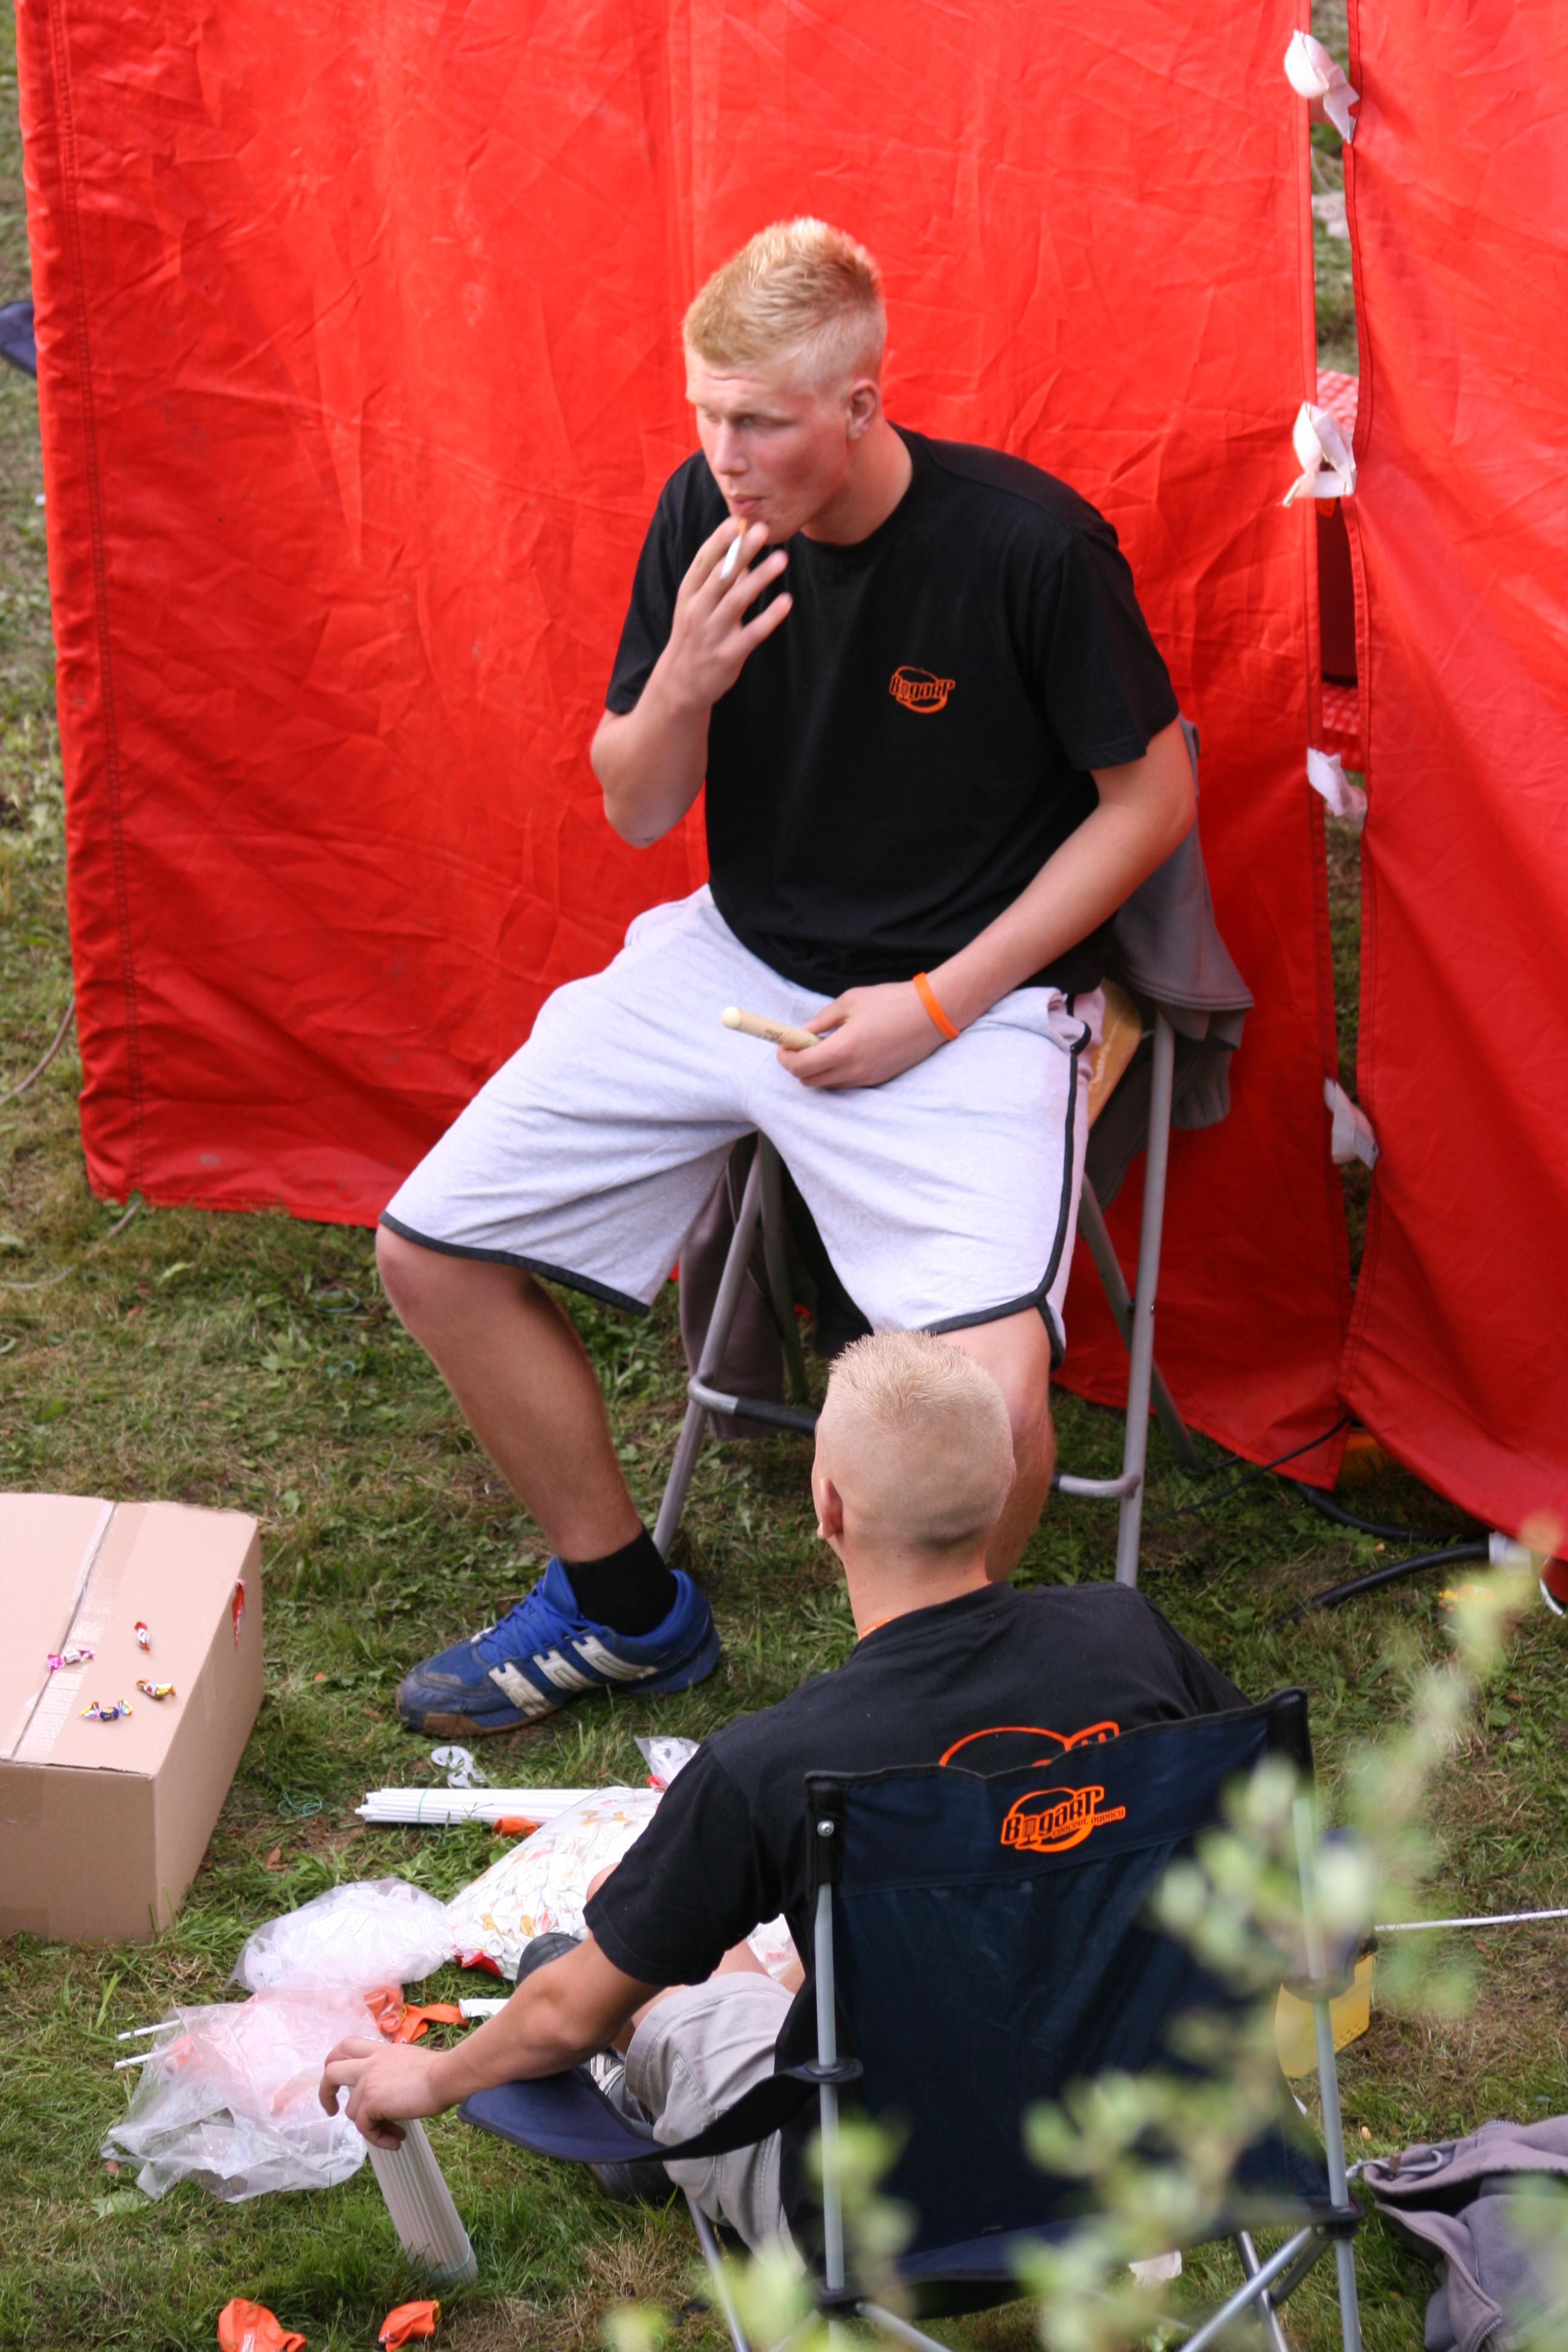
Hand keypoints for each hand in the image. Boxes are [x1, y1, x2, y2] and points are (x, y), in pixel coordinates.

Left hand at [318, 2035, 452, 2149]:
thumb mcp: (409, 2061)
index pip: (348, 2046)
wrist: (446, 2076)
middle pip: (332, 2070)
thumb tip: (393, 2092)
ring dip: (370, 2126)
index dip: (336, 2061)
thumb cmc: (439, 2070)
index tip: (340, 2082)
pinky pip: (364, 2127)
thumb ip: (393, 2070)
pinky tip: (396, 2141)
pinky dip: (378, 2138)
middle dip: (326, 2092)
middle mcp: (370, 2062)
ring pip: (351, 2110)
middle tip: (333, 2110)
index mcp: (380, 2050)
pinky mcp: (371, 2101)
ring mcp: (368, 2081)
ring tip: (394, 2134)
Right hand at [655, 520, 791, 713]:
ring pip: (737, 600)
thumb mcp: (697, 605)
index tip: (737, 520)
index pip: (703, 561)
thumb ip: (719, 579)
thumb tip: (741, 549)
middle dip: (741, 551)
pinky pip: (753, 633)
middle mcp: (698, 610)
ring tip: (781, 559)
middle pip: (721, 575)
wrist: (680, 684)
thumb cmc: (694, 636)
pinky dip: (770, 617)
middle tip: (763, 529)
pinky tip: (786, 601)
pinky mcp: (729, 654)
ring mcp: (713, 633)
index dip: (720, 540)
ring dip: (759, 578)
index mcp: (689, 594)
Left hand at [779, 982, 949, 1090]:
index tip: (784, 1044)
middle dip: (798, 1064)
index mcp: (843, 1048)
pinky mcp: (878, 1079)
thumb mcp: (850, 1001)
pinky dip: (836, 1071)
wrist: (933, 1013)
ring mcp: (867, 1078)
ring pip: (827, 1084)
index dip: (784, 1057)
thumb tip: (804, 1032)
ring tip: (825, 1044)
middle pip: (809, 1081)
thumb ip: (822, 1019)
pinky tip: (845, 1050)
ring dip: (817, 1069)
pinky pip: (846, 1082)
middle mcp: (853, 1070)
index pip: (800, 1067)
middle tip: (801, 1044)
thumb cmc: (892, 1001)